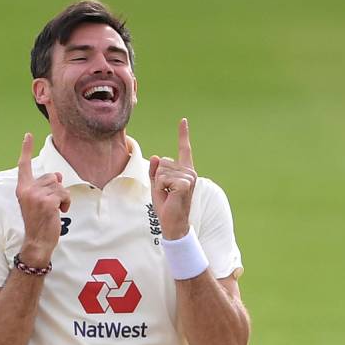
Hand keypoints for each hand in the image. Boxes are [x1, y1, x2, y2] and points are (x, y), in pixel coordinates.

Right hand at [16, 133, 70, 265]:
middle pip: (51, 177)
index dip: (26, 150)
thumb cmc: (39, 222)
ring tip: (54, 210)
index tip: (28, 135)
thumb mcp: (40, 201)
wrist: (37, 242)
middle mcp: (27, 190)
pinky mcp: (47, 202)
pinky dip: (66, 203)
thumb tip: (59, 175)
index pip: (24, 166)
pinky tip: (60, 212)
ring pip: (60, 186)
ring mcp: (36, 196)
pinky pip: (64, 194)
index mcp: (22, 188)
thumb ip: (46, 186)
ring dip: (62, 198)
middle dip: (56, 190)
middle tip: (50, 206)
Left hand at [149, 118, 196, 239]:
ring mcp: (189, 177)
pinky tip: (170, 196)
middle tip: (166, 192)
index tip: (183, 121)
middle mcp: (189, 171)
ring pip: (161, 171)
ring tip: (169, 195)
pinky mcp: (185, 183)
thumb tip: (156, 156)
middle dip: (158, 178)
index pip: (184, 149)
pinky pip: (162, 179)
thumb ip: (155, 171)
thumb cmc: (166, 205)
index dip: (183, 134)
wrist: (173, 223)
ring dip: (159, 185)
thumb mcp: (157, 185)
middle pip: (163, 162)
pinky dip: (161, 188)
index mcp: (185, 170)